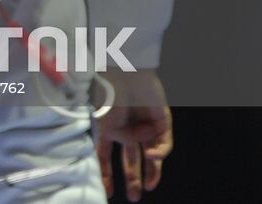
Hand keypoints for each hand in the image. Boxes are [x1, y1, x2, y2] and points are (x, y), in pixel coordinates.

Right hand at [94, 69, 172, 200]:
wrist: (123, 70)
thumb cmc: (104, 92)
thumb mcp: (97, 121)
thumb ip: (108, 140)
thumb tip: (118, 157)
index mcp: (107, 128)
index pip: (106, 156)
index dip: (106, 174)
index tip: (108, 191)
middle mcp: (126, 128)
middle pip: (131, 159)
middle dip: (132, 178)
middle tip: (133, 197)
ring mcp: (144, 125)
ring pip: (150, 155)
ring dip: (150, 172)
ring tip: (148, 187)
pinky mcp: (162, 120)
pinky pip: (164, 142)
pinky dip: (159, 151)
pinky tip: (153, 155)